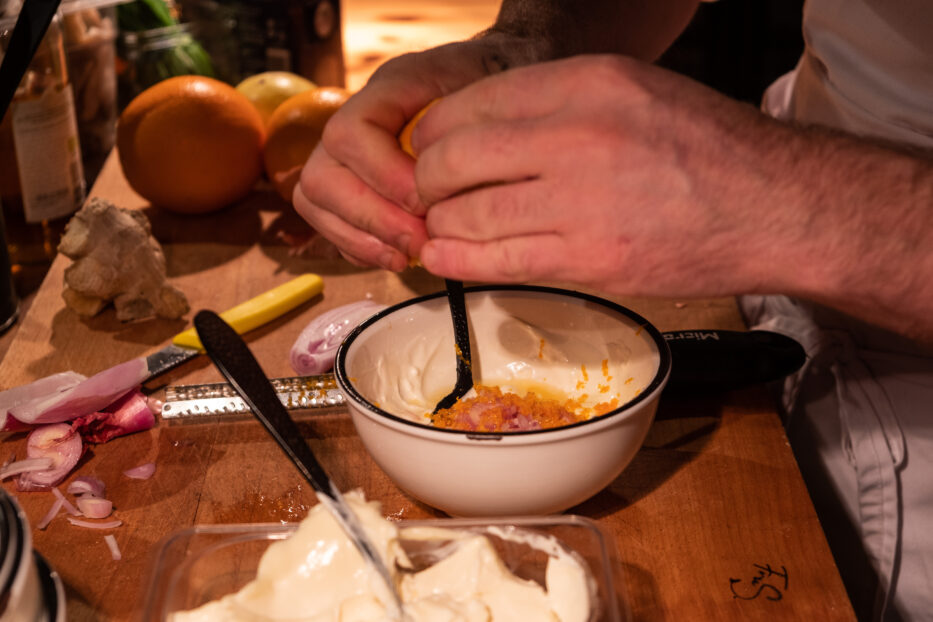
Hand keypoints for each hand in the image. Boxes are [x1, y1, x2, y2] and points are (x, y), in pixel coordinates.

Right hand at [293, 38, 522, 270]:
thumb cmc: (497, 96)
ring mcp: (344, 157)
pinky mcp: (349, 190)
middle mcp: (354, 121)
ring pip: (315, 203)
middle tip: (420, 242)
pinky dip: (362, 249)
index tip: (425, 202)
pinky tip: (400, 256)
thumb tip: (445, 189)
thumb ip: (468, 132)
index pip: (351, 134)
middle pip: (321, 177)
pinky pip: (331, 225)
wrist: (499, 97)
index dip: (383, 176)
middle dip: (372, 219)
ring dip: (362, 239)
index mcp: (388, 90)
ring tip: (410, 255)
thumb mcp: (495, 97)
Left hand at [410, 54, 793, 297]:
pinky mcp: (589, 258)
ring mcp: (581, 200)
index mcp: (587, 82)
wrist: (775, 205)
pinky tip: (443, 258)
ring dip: (440, 225)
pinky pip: (496, 261)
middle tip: (431, 194)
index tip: (432, 152)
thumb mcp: (633, 92)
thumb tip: (483, 130)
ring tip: (442, 228)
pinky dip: (456, 261)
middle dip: (427, 181)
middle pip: (453, 158)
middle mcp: (578, 135)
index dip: (435, 133)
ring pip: (466, 213)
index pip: (470, 104)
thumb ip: (558, 105)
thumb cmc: (706, 149)